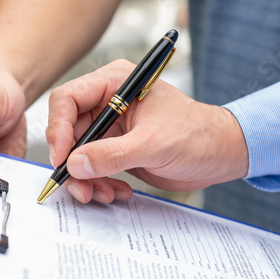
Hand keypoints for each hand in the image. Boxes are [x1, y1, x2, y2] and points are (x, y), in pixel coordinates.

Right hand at [45, 60, 249, 202]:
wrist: (221, 153)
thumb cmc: (198, 135)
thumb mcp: (154, 145)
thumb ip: (112, 154)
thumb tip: (75, 164)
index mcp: (116, 83)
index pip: (68, 99)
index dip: (58, 129)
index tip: (62, 158)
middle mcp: (109, 102)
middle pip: (69, 131)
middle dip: (72, 163)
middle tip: (79, 188)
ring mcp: (112, 127)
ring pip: (79, 154)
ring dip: (86, 179)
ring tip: (103, 194)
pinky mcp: (117, 148)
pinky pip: (94, 167)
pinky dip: (99, 183)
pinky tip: (118, 191)